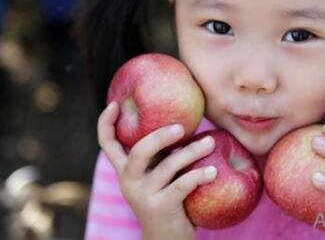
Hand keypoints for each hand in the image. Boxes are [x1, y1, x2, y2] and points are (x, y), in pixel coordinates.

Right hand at [97, 101, 216, 239]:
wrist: (166, 239)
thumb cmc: (167, 199)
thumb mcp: (158, 175)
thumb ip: (161, 154)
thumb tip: (183, 121)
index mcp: (126, 170)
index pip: (107, 144)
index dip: (106, 123)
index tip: (116, 103)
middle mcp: (129, 181)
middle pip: (138, 151)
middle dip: (159, 136)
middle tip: (181, 127)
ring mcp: (143, 195)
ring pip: (166, 166)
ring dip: (191, 152)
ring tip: (211, 143)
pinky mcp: (161, 207)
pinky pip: (181, 185)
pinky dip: (199, 175)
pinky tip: (214, 172)